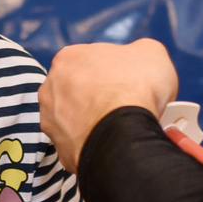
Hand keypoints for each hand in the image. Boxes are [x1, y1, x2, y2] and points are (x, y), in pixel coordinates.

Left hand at [38, 39, 178, 169]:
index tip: (129, 82)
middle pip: (79, 89)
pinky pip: (80, 144)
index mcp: (68, 57)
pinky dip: (95, 142)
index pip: (91, 61)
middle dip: (100, 96)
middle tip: (125, 104)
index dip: (114, 71)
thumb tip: (142, 62)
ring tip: (120, 126)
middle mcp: (50, 87)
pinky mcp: (60, 148)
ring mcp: (51, 120)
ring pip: (76, 118)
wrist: (125, 134)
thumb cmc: (136, 88)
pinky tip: (112, 142)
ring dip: (94, 120)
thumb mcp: (152, 53)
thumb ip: (140, 52)